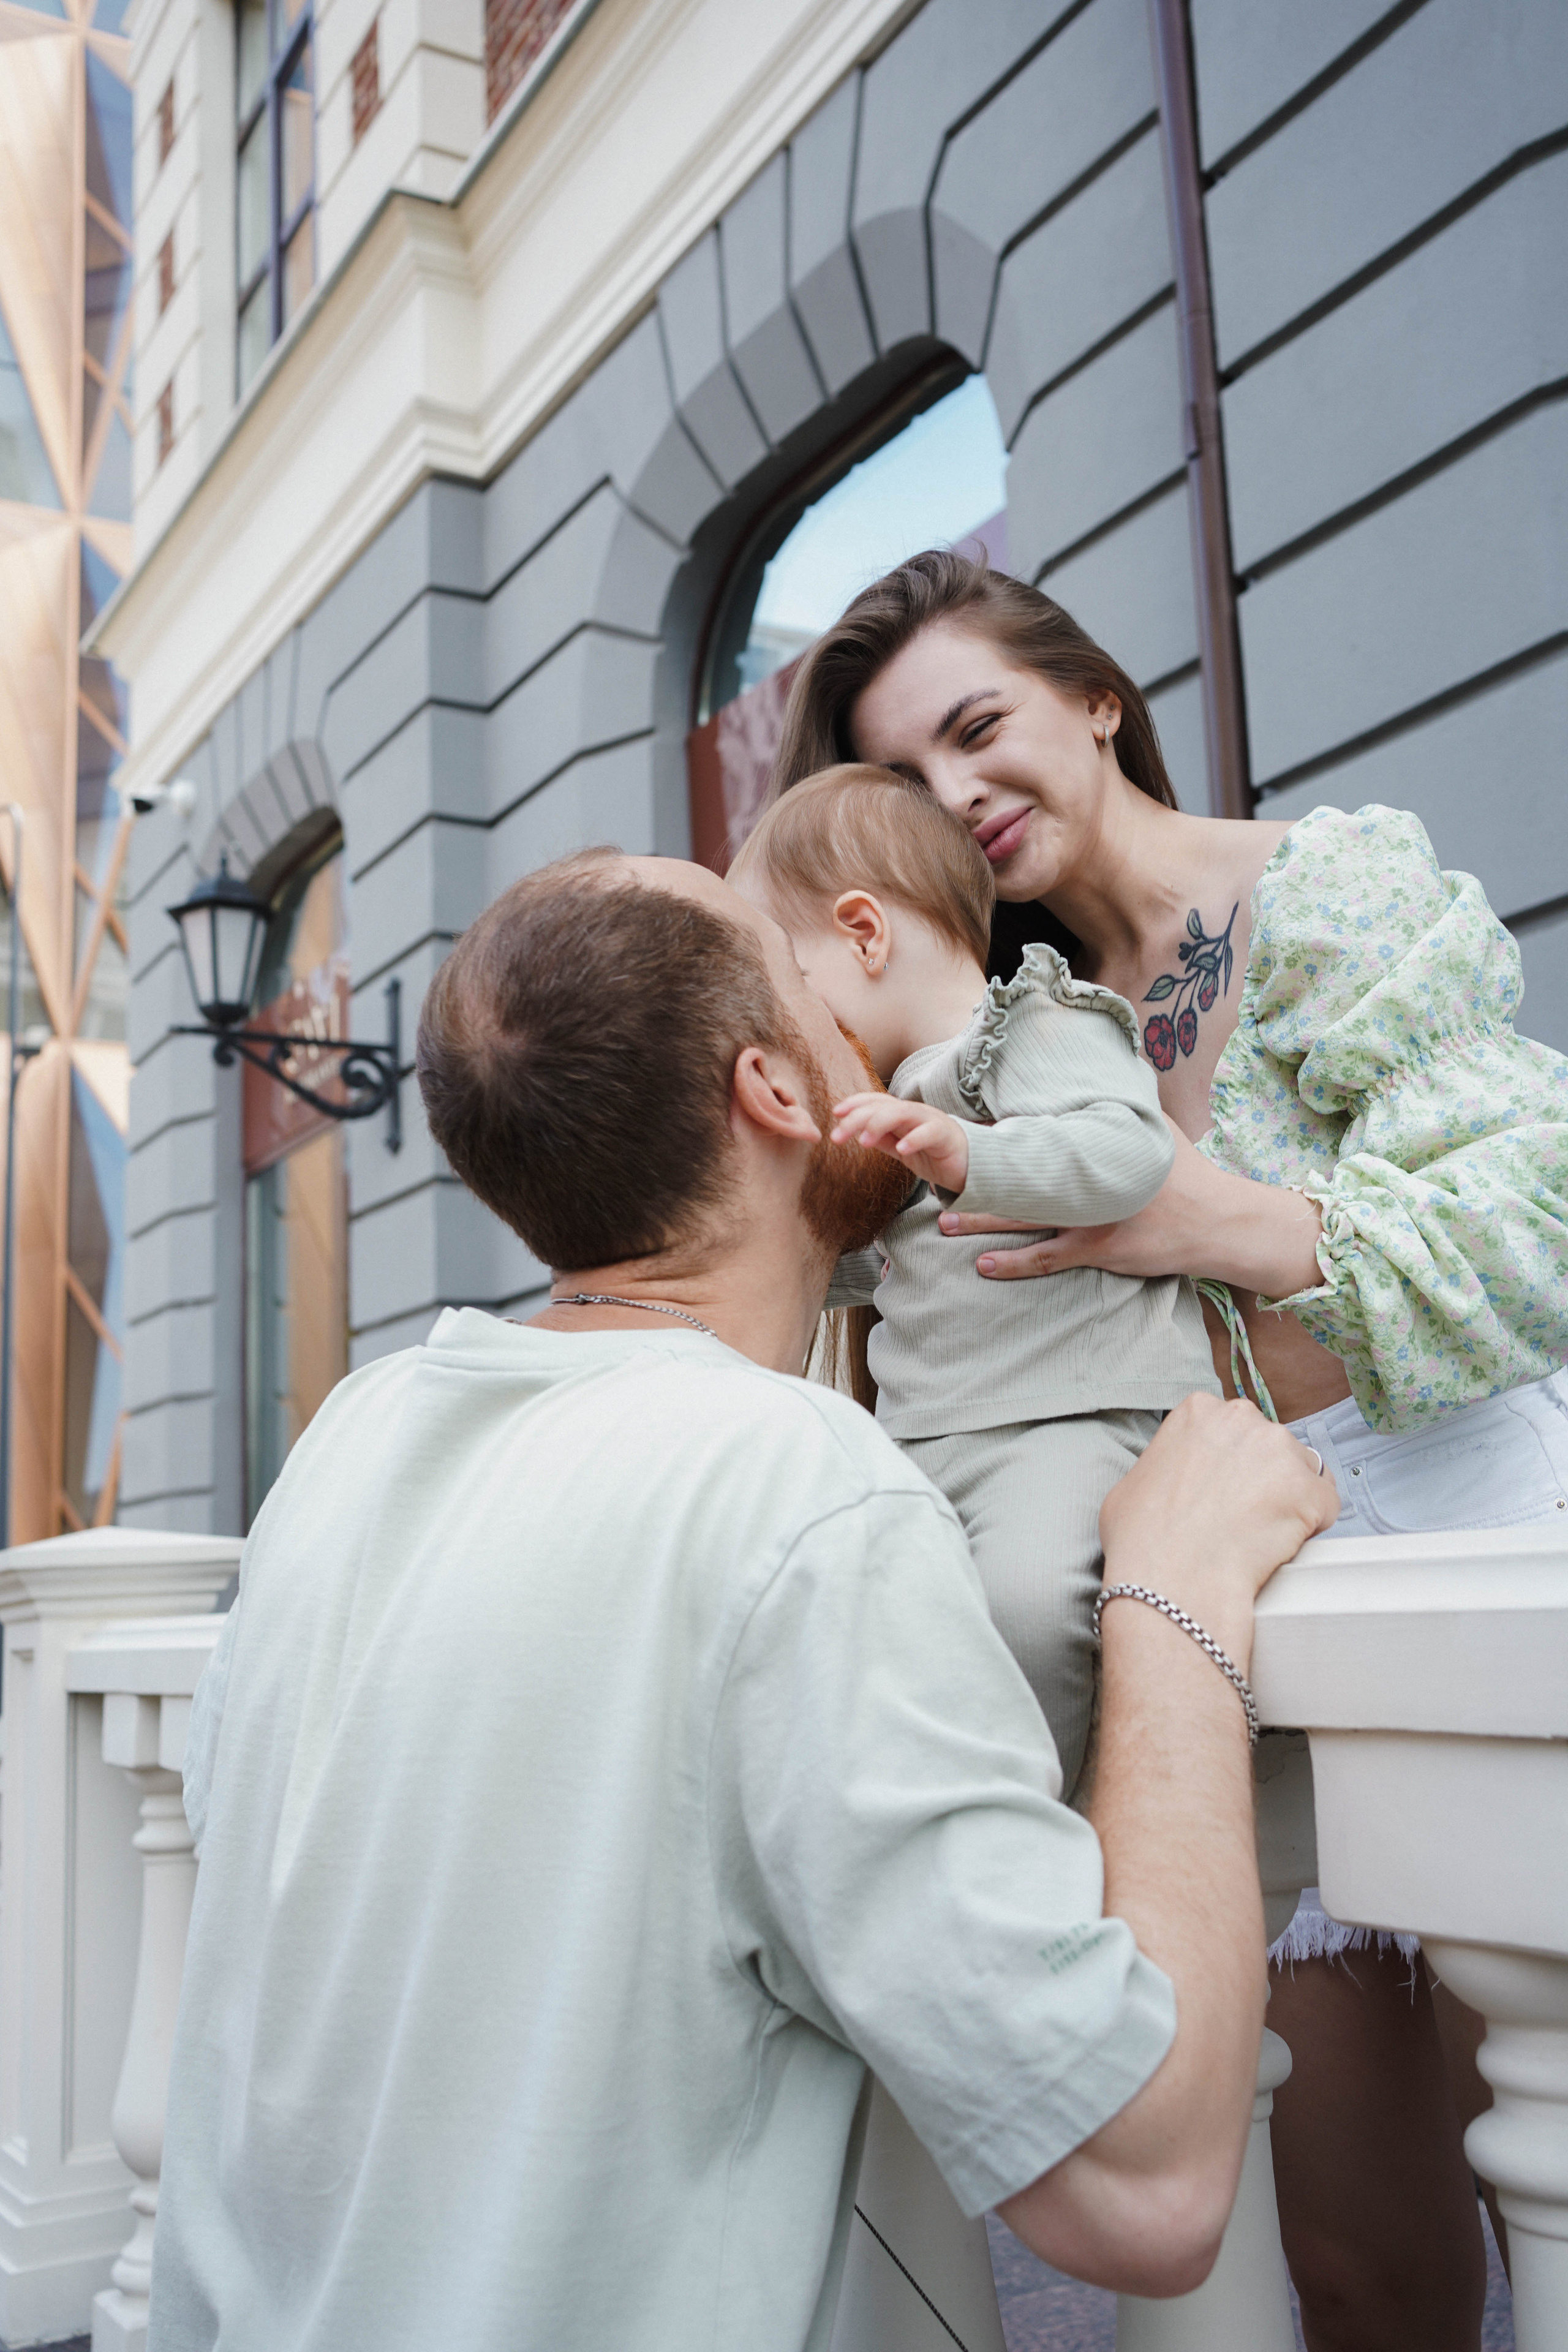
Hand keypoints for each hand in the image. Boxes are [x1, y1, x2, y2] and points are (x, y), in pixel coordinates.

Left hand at [831, 1091, 969, 1195]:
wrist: (972, 1167)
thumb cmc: (936, 1155)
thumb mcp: (902, 1148)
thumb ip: (883, 1140)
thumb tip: (856, 1134)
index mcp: (903, 1114)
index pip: (876, 1101)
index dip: (855, 1103)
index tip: (834, 1114)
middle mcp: (916, 1113)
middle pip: (884, 1106)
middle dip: (857, 1119)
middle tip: (837, 1137)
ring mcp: (932, 1121)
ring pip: (903, 1113)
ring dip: (880, 1124)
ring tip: (864, 1142)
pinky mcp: (947, 1136)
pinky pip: (930, 1133)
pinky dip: (914, 1139)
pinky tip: (902, 1149)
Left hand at [939, 1120, 1322, 1296]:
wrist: (1217, 1220)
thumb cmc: (1184, 1170)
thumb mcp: (1152, 1124)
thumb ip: (1116, 1102)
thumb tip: (1099, 1062)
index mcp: (1096, 1143)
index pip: (1038, 1134)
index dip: (996, 1133)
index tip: (960, 1127)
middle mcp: (1088, 1178)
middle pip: (1020, 1176)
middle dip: (975, 1177)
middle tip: (934, 1176)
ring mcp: (1092, 1217)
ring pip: (1025, 1219)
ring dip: (982, 1221)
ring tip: (943, 1221)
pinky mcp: (1099, 1249)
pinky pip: (1049, 1258)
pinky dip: (1015, 1264)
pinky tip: (985, 1266)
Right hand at [1100, 1393, 1339, 1661]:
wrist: (1170, 1580)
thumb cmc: (1142, 1539)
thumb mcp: (1133, 1481)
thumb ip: (1166, 1464)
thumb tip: (1176, 1479)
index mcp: (1199, 1411)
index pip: (1232, 1429)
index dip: (1230, 1463)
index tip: (1223, 1490)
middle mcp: (1243, 1419)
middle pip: (1269, 1444)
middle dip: (1263, 1476)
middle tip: (1242, 1516)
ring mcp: (1282, 1453)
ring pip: (1301, 1471)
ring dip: (1289, 1498)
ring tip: (1260, 1535)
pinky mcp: (1311, 1492)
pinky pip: (1326, 1506)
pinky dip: (1312, 1526)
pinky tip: (1283, 1546)